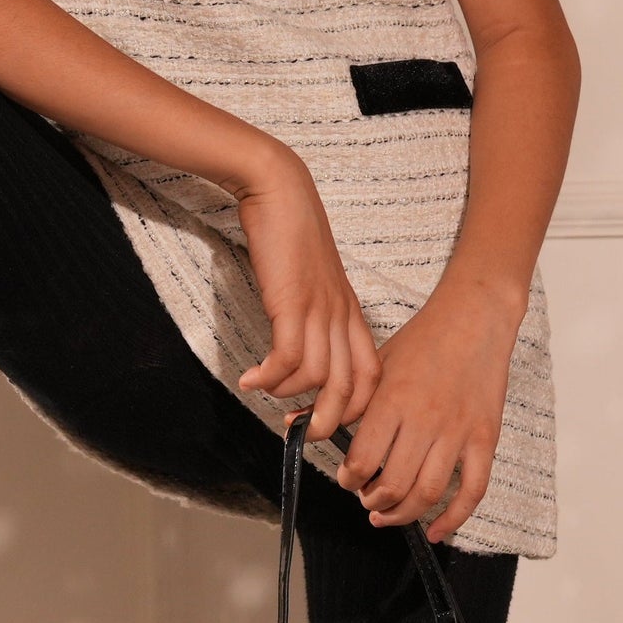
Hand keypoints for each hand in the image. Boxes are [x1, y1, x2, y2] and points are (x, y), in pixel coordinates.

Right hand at [229, 152, 377, 416]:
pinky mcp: (292, 302)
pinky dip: (268, 377)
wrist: (280, 190)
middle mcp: (342, 316)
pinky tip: (249, 379)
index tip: (324, 422)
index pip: (372, 377)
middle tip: (297, 432)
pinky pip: (286, 357)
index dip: (354, 410)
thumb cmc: (293, 235)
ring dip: (285, 395)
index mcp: (352, 313)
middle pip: (350, 388)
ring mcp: (320, 309)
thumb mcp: (316, 281)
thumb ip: (317, 314)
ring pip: (317, 378)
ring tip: (262, 391)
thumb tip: (301, 353)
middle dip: (325, 422)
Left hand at [323, 278, 517, 539]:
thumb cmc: (424, 339)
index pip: (362, 460)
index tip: (347, 478)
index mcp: (392, 401)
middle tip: (366, 500)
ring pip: (428, 493)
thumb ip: (343, 401)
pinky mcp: (485, 439)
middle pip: (393, 484)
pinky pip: (472, 490)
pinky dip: (454, 518)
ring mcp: (458, 433)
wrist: (474, 317)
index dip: (349, 479)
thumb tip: (295, 422)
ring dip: (403, 513)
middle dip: (373, 501)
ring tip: (388, 513)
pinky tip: (436, 530)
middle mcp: (424, 420)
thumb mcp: (375, 364)